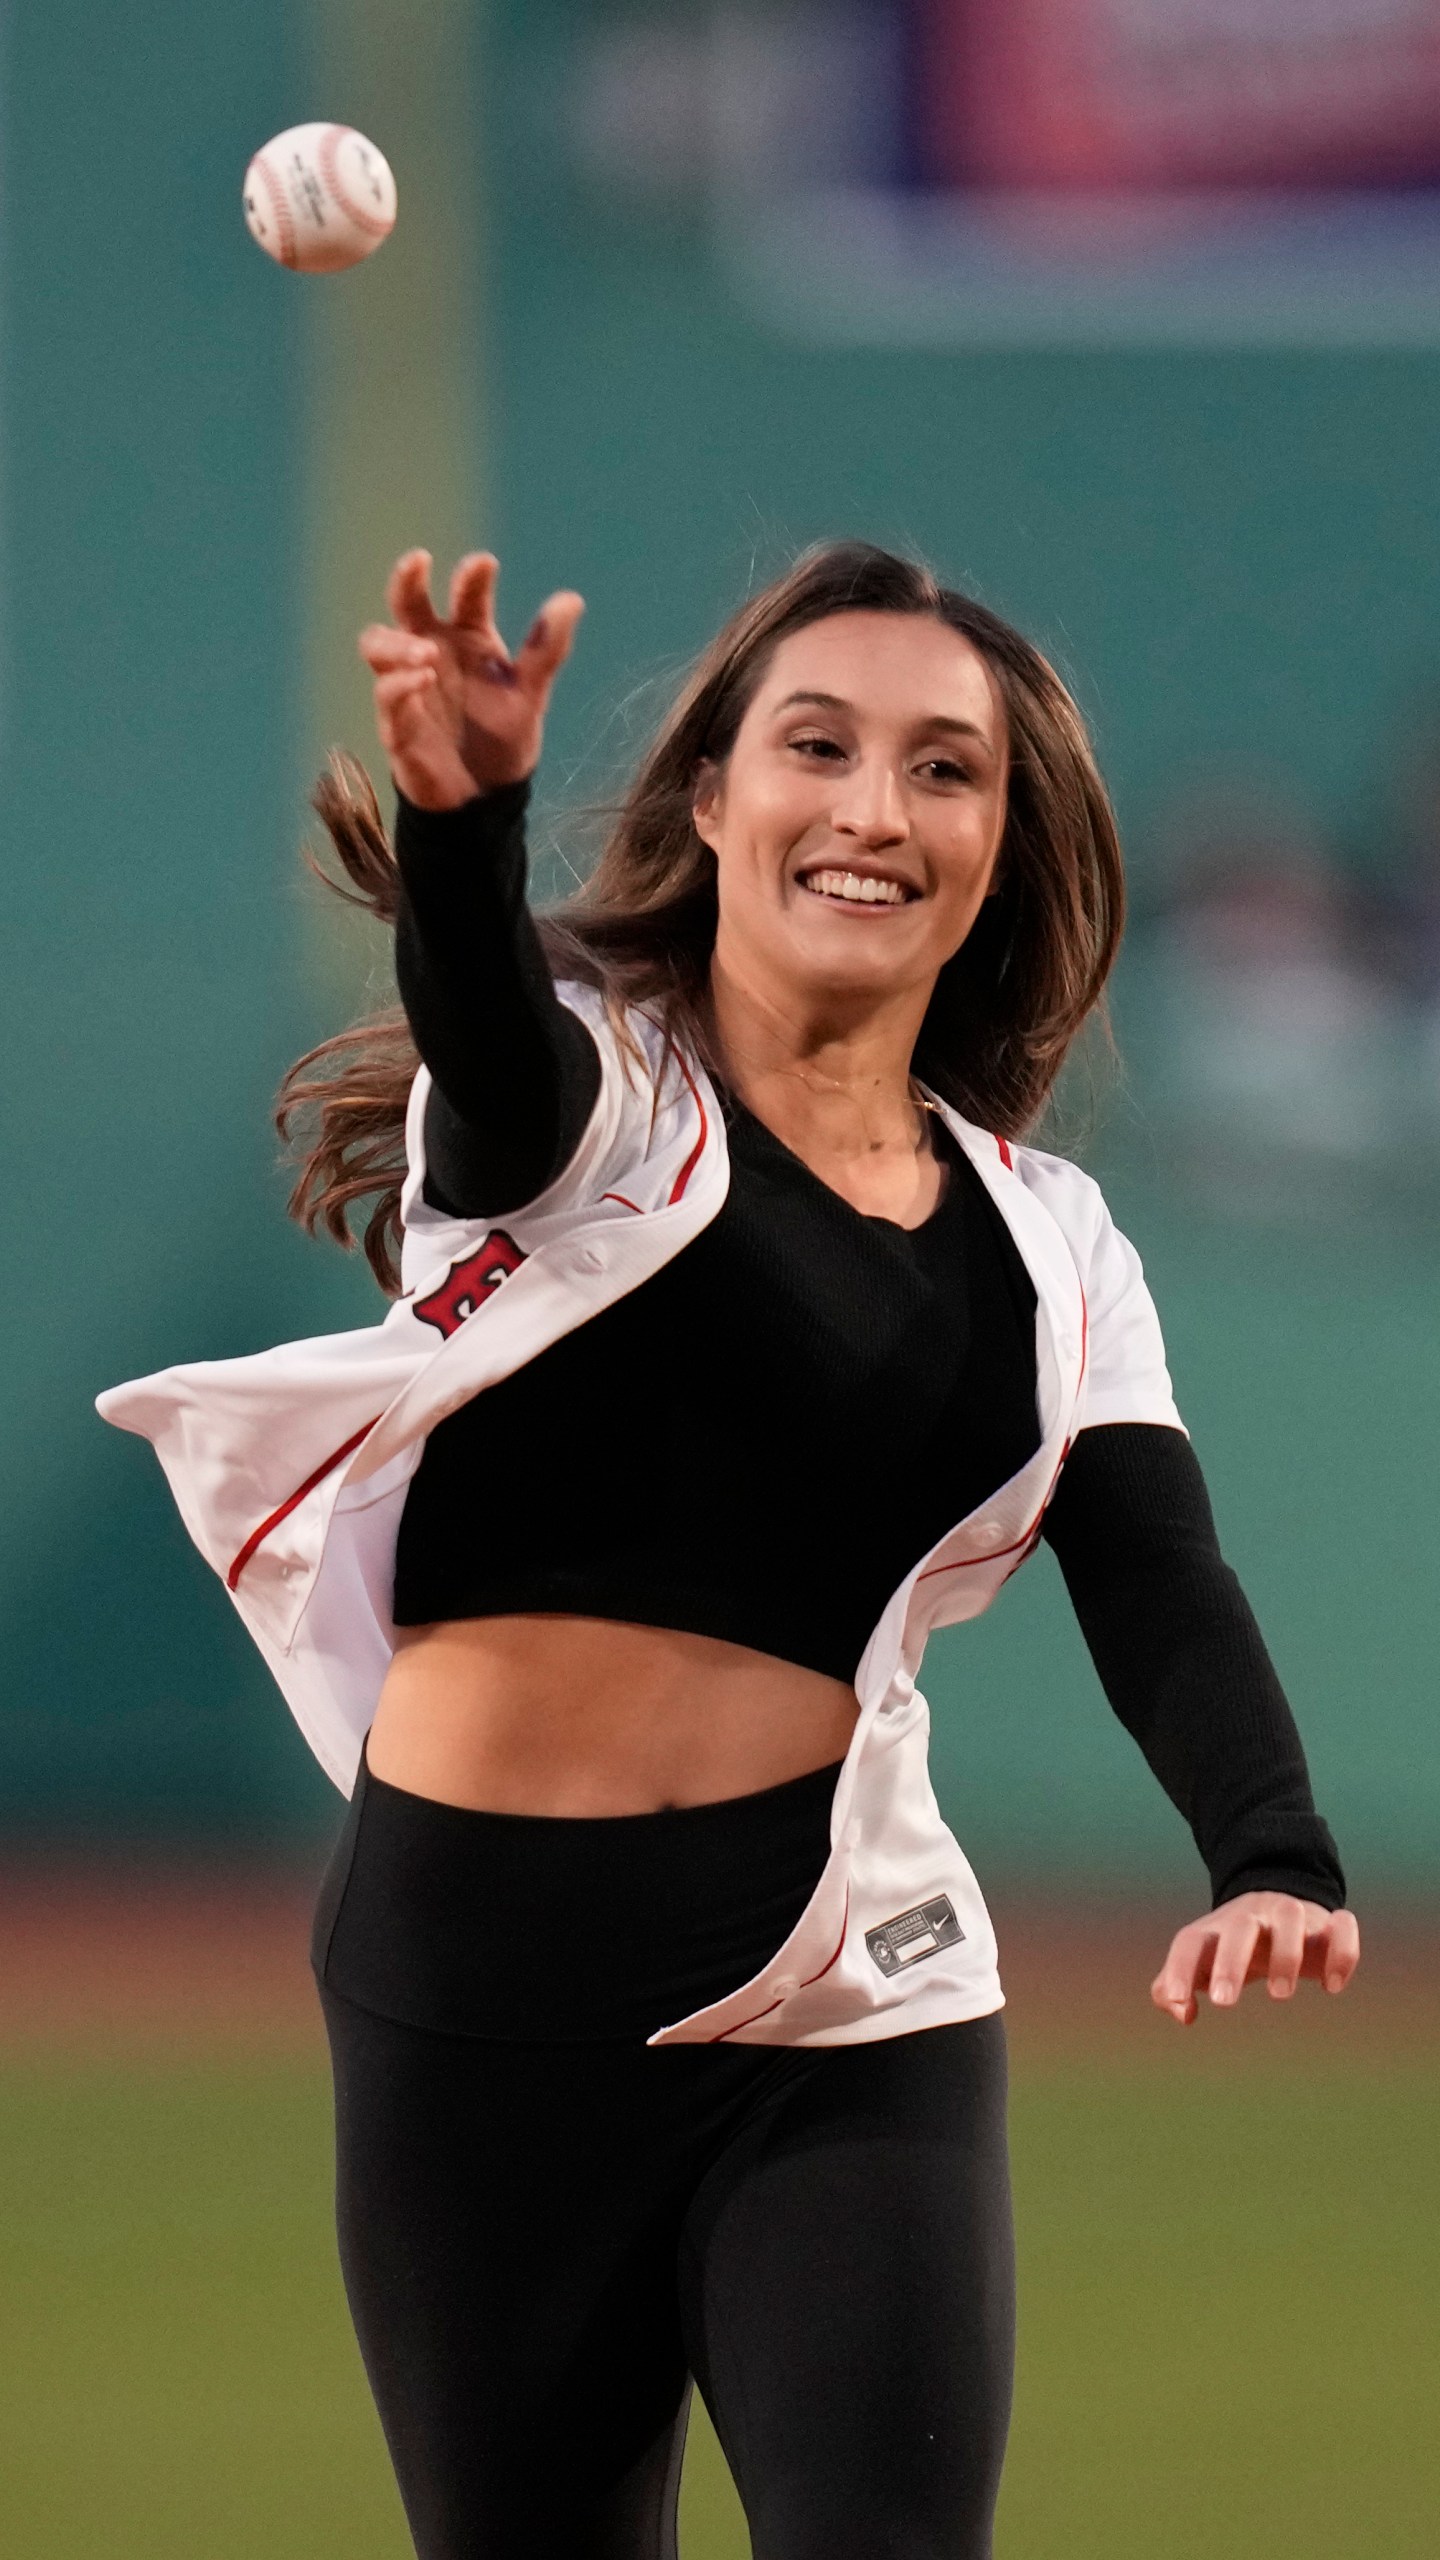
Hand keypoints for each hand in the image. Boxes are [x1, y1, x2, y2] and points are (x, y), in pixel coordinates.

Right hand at [358, 550, 584, 810]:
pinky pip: (388, 697)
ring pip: (378, 644)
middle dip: (407, 581)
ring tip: (426, 652)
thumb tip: (573, 599)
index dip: (472, 576)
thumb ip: (547, 647)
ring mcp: (410, 686)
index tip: (484, 564)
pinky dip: (401, 685)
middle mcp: (432, 652)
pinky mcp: (398, 724)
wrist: (485, 798)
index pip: (466, 594)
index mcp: (468, 637)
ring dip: (398, 642)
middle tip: (418, 561)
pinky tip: (422, 679)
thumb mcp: (531, 692)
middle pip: (405, 604)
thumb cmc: (503, 738)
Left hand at [1151, 1890, 1359, 2025]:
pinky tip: (1333, 1985)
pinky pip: (1342, 1924)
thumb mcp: (1199, 1963)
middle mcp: (1253, 1916)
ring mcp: (1293, 1914)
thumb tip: (1183, 2012)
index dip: (1179, 1969)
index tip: (1181, 2003)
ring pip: (1290, 1915)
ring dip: (1285, 1953)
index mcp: (1216, 1928)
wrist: (1275, 1905)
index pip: (1190, 1941)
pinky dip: (1343, 1951)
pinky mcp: (1329, 1923)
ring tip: (1279, 1994)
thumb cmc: (1230, 1948)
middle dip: (1231, 1962)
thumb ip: (1170, 1990)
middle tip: (1223, 2003)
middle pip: (1241, 1926)